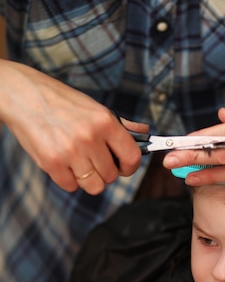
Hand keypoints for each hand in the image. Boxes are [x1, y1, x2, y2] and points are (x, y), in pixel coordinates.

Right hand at [0, 61, 143, 193]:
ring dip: (88, 179)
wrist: (23, 95)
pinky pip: (71, 186)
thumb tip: (144, 133)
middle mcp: (90, 137)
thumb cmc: (61, 101)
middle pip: (111, 176)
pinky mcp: (52, 163)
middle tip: (93, 160)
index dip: (130, 167)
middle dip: (105, 172)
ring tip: (78, 163)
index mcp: (105, 122)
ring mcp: (70, 152)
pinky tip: (63, 163)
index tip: (124, 167)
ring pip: (94, 186)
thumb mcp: (95, 108)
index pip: (132, 157)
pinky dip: (68, 180)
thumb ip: (121, 125)